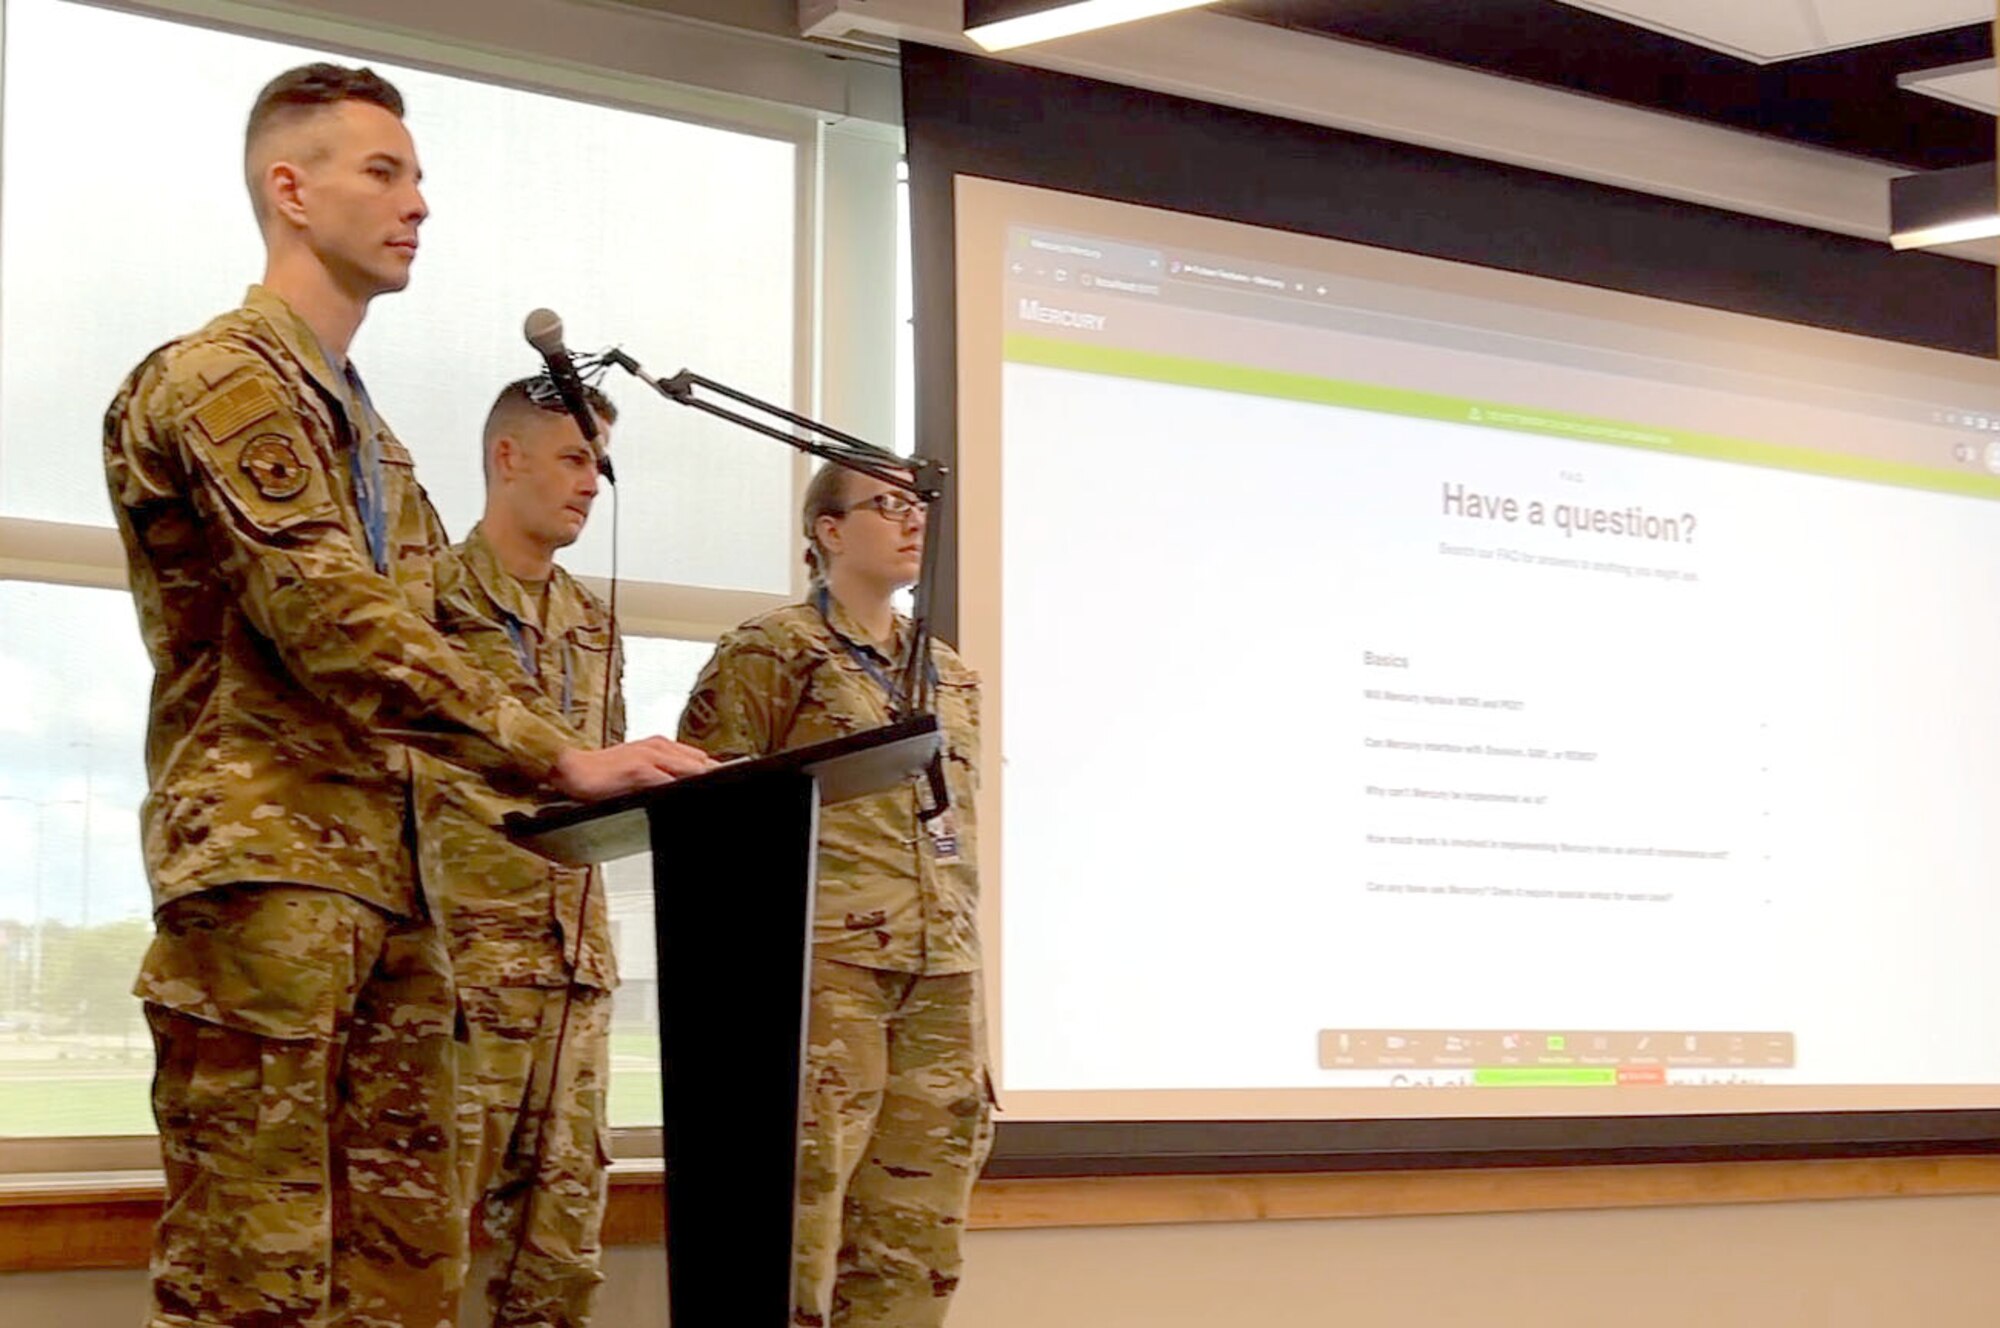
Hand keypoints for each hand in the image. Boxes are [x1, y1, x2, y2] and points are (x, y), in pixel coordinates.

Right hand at [551, 736, 718, 800]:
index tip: (730, 789)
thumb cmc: (601, 772)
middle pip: (703, 764)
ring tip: (718, 800)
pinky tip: (690, 801)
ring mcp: (650, 757)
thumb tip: (683, 788)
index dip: (716, 776)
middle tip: (732, 798)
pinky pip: (668, 781)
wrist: (570, 768)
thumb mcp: (639, 768)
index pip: (701, 761)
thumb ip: (662, 774)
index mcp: (662, 746)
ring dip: (704, 784)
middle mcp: (659, 747)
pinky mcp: (638, 769)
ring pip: (690, 769)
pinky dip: (680, 791)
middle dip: (717, 781)